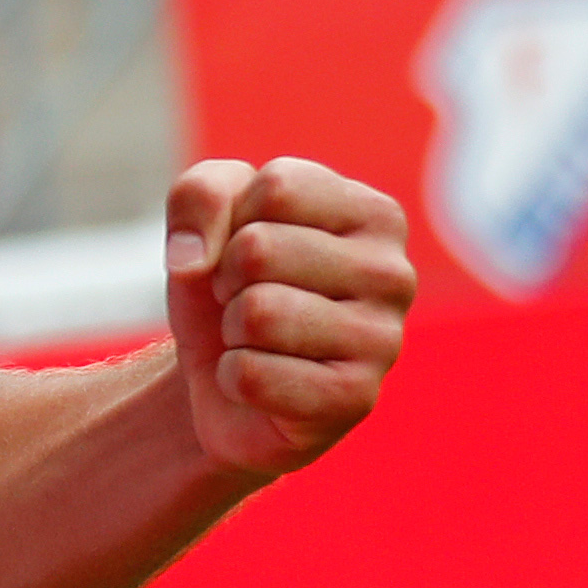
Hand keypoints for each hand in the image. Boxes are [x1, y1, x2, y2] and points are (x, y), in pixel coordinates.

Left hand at [162, 155, 413, 481]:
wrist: (227, 381)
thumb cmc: (232, 287)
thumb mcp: (207, 219)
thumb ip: (200, 194)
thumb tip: (194, 260)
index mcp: (374, 214)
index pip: (277, 187)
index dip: (233, 219)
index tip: (246, 246)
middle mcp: (393, 274)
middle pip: (259, 249)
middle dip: (226, 278)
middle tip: (247, 301)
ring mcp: (383, 341)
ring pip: (257, 312)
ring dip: (231, 330)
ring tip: (257, 340)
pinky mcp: (355, 400)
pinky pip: (251, 375)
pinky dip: (232, 378)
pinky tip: (263, 384)